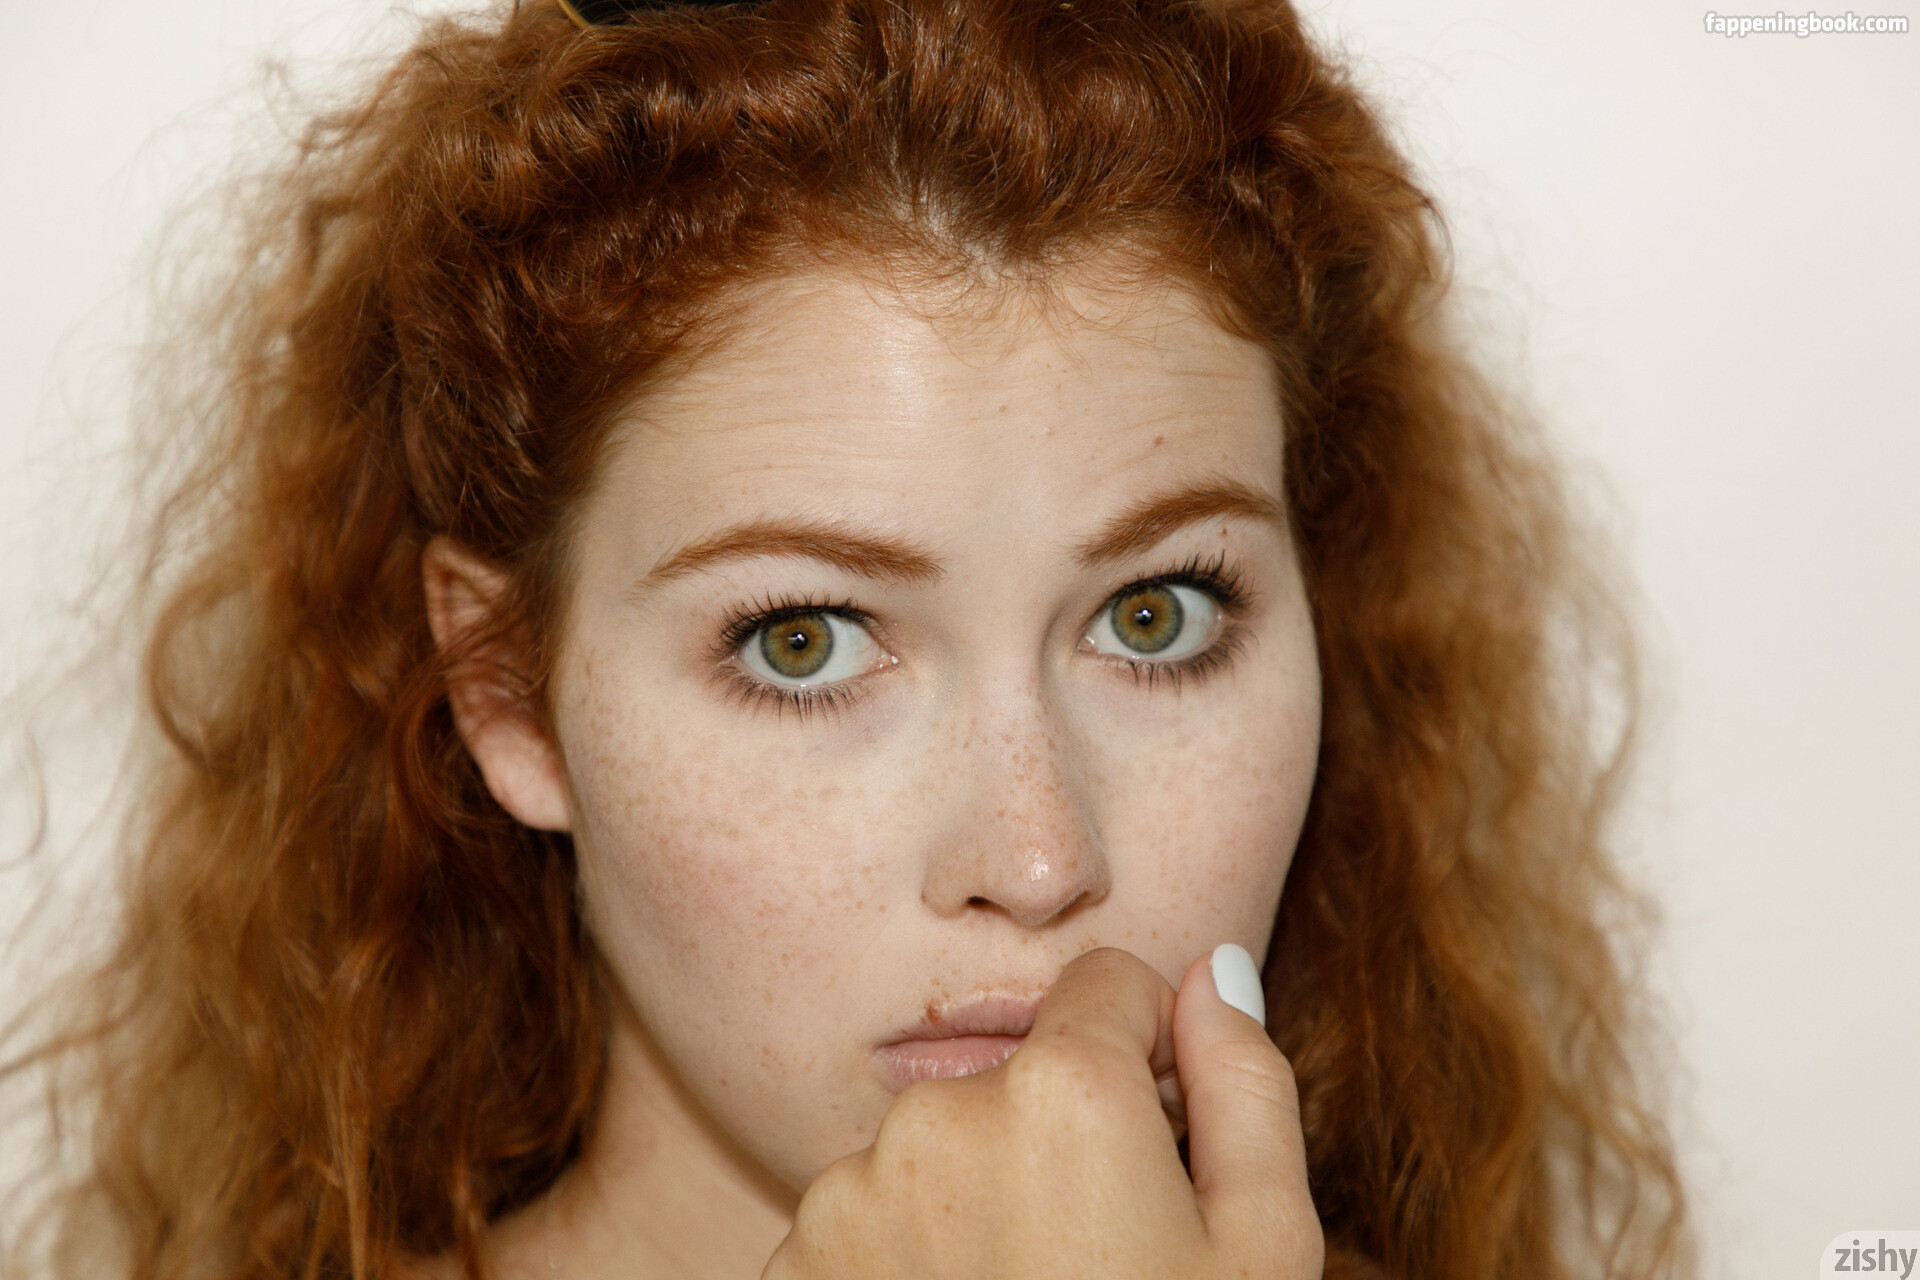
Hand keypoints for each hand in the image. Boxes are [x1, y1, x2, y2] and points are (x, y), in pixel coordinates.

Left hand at [761, 946, 1323, 1279]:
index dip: (1150, 1054)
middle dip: (1060, 1140)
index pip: (1108, 985)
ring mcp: (851, 1192)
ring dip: (978, 1203)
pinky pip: (870, 1223)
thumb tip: (1218, 973)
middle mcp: (940, 1115)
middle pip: (1020, 1078)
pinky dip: (911, 1263)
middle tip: (1101, 1261)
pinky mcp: (796, 1263)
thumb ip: (1247, 1087)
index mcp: (1066, 1091)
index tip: (1160, 1139)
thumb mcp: (1263, 1252)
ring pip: (940, 1153)